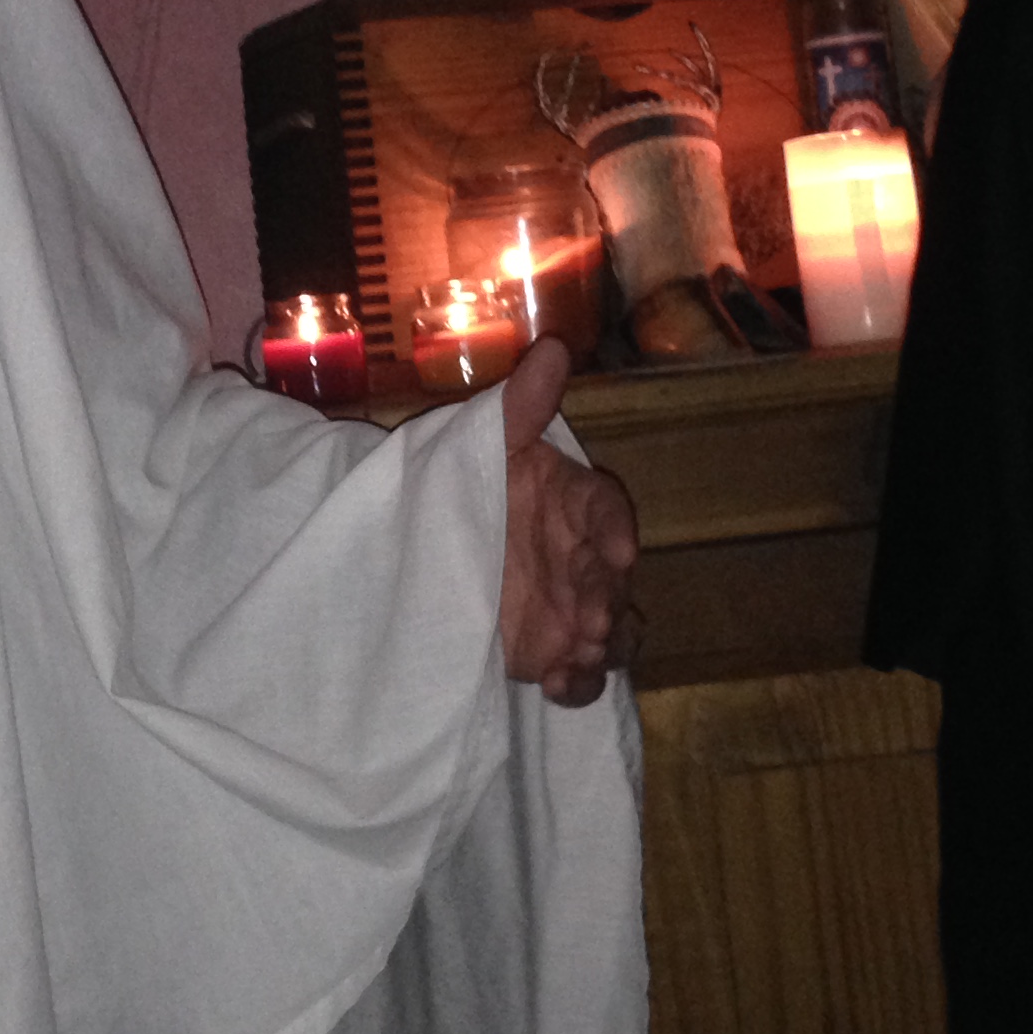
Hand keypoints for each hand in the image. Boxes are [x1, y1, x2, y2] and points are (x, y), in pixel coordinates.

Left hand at [495, 338, 642, 705]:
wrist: (414, 551)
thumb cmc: (459, 485)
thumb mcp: (484, 444)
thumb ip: (520, 404)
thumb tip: (553, 346)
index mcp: (571, 499)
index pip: (605, 508)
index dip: (616, 528)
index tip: (618, 551)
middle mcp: (581, 553)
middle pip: (612, 578)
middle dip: (608, 599)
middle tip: (591, 620)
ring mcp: (571, 605)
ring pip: (611, 629)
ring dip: (604, 644)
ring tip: (576, 656)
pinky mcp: (551, 649)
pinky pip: (580, 673)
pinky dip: (578, 684)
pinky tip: (557, 687)